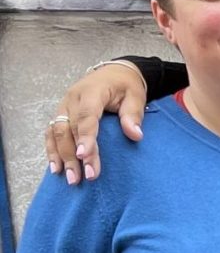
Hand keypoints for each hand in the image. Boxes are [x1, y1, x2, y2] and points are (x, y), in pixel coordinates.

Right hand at [46, 61, 147, 184]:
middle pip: (69, 129)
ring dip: (61, 156)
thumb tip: (135, 135)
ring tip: (70, 178)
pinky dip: (52, 150)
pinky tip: (56, 168)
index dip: (85, 137)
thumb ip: (133, 115)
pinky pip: (51, 132)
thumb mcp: (135, 96)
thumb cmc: (125, 86)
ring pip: (56, 132)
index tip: (85, 156)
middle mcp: (72, 99)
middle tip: (84, 176)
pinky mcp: (60, 114)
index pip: (86, 116)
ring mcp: (63, 106)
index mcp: (91, 92)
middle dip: (75, 155)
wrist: (113, 73)